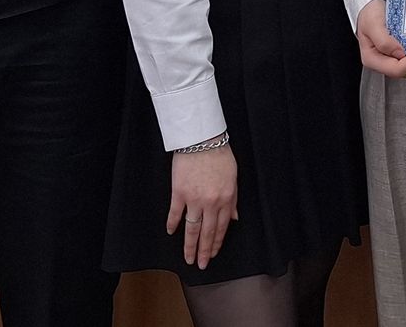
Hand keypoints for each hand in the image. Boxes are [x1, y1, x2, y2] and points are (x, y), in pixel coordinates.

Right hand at [166, 141, 237, 269]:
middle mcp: (210, 202)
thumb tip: (234, 219)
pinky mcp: (179, 192)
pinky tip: (172, 233)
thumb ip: (233, 201)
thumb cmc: (220, 156)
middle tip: (200, 265)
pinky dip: (173, 224)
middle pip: (207, 233)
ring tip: (188, 258)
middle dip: (204, 251)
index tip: (214, 254)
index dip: (217, 243)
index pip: (221, 227)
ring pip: (191, 229)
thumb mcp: (233, 178)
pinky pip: (175, 213)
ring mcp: (193, 199)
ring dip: (189, 245)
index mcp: (226, 199)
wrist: (203, 139)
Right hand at [357, 0, 405, 77]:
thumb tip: (399, 54)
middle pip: (403, 70)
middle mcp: (381, 61)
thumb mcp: (372, 23)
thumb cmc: (369, 13)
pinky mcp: (397, 50)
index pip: (395, 69)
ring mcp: (390, 56)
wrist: (371, 4)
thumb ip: (383, 41)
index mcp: (372, 58)